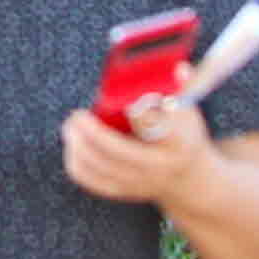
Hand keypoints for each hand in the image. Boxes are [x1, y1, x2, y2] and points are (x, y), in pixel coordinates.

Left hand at [60, 96, 209, 204]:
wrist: (187, 178)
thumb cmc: (182, 133)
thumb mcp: (188, 109)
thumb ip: (181, 87)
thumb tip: (175, 66)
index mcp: (179, 142)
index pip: (157, 126)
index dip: (140, 112)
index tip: (125, 102)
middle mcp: (160, 166)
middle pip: (119, 152)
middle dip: (93, 133)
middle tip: (77, 116)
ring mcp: (140, 183)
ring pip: (100, 167)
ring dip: (79, 146)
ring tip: (71, 127)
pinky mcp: (123, 192)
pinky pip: (91, 180)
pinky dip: (76, 162)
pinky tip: (73, 145)